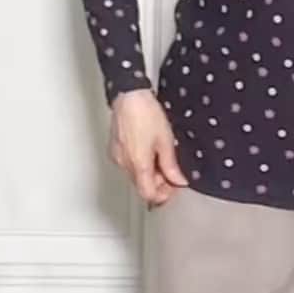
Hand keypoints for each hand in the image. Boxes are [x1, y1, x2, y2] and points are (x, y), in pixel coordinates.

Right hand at [108, 88, 188, 206]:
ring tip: (163, 159)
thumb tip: (178, 180)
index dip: (163, 196)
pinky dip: (141, 164)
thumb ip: (171, 165)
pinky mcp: (115, 149)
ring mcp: (117, 157)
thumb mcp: (166, 142)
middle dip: (159, 184)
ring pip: (135, 176)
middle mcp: (124, 164)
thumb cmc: (145, 114)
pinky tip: (150, 152)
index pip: (148, 194)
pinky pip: (129, 165)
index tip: (174, 187)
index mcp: (138, 164)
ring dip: (150, 174)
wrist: (129, 97)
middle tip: (173, 174)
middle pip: (142, 186)